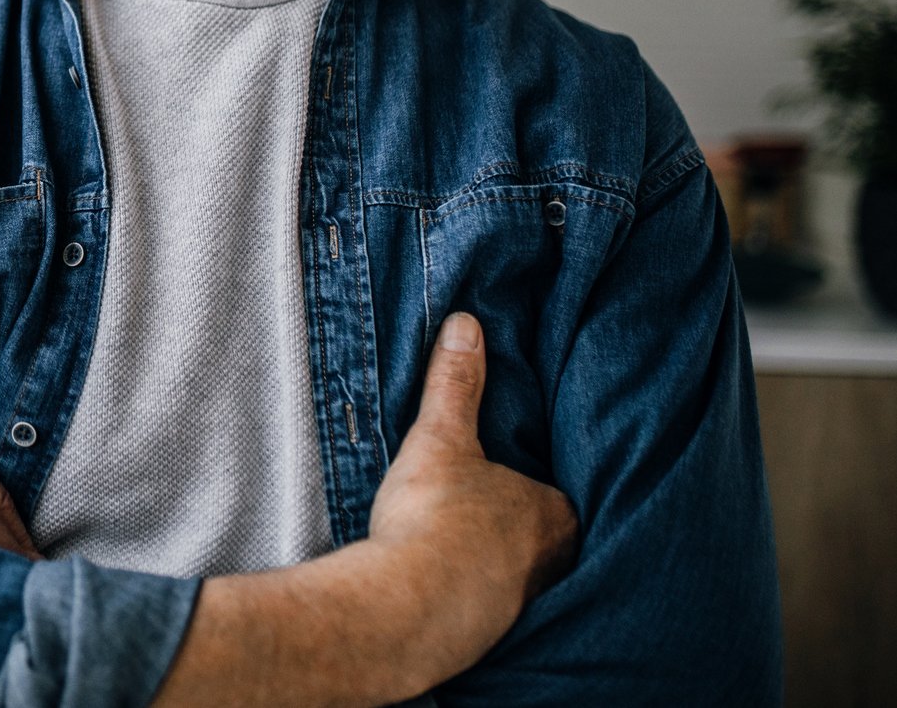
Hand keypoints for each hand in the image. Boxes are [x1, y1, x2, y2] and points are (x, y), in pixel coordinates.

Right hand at [365, 311, 580, 682]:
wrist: (406, 608)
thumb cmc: (435, 520)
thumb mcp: (440, 438)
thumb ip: (454, 385)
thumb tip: (465, 325)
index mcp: (554, 515)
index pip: (556, 495)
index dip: (530, 486)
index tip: (500, 480)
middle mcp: (553, 567)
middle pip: (542, 542)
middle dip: (515, 534)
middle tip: (476, 516)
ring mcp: (523, 608)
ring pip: (517, 579)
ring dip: (491, 569)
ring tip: (454, 551)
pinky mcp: (489, 638)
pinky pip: (486, 612)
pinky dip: (468, 601)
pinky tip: (440, 589)